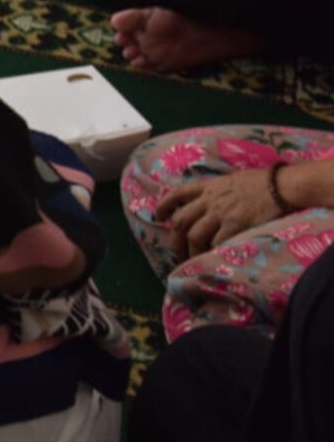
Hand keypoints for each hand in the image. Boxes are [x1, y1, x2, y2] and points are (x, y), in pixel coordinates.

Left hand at [156, 168, 283, 258]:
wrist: (282, 185)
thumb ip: (220, 190)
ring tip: (193, 261)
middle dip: (174, 239)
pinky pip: (216, 242)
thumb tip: (212, 200)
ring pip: (194, 235)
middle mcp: (211, 200)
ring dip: (190, 251)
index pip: (178, 193)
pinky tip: (213, 258)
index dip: (164, 205)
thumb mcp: (233, 180)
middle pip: (181, 220)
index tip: (158, 216)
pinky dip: (212, 252)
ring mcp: (222, 213)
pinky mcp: (235, 224)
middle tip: (176, 252)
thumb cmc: (263, 182)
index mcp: (210, 187)